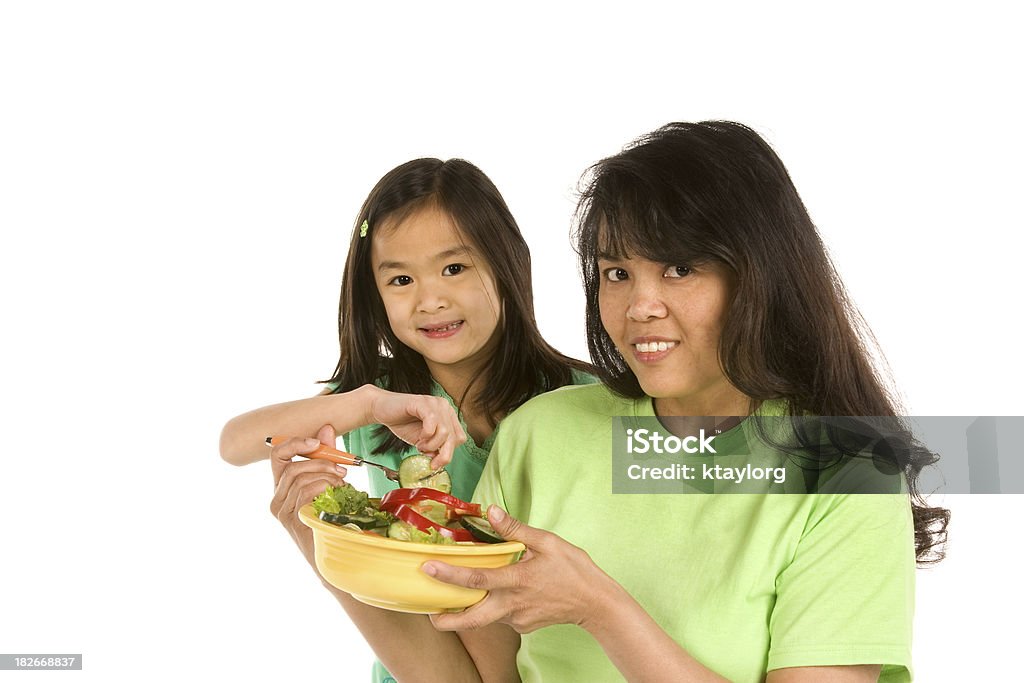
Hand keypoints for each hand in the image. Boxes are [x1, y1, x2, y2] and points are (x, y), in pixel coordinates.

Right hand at [268, 425, 347, 567]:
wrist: (337, 553)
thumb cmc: (333, 516)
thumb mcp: (330, 480)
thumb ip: (326, 455)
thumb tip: (326, 428)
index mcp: (282, 486)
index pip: (277, 454)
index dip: (295, 443)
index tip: (317, 441)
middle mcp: (277, 499)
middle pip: (292, 467)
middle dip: (321, 462)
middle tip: (342, 470)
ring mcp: (282, 512)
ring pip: (300, 479)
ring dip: (327, 478)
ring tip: (343, 488)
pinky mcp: (292, 521)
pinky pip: (306, 493)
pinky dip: (326, 488)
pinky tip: (338, 497)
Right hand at [366, 387, 466, 469]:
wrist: (382, 409)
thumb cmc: (403, 423)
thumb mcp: (423, 441)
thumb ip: (435, 448)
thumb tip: (441, 460)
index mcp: (448, 416)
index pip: (459, 438)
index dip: (449, 453)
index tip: (435, 461)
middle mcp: (445, 407)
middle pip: (454, 437)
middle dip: (442, 454)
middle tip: (429, 461)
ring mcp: (435, 403)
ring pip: (445, 432)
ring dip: (431, 445)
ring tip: (420, 444)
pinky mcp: (423, 402)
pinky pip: (432, 422)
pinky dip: (426, 435)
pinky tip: (419, 437)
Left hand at [424, 506, 616, 633]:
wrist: (595, 603)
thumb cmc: (573, 569)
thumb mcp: (547, 542)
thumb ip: (516, 529)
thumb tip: (491, 511)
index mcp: (517, 580)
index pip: (476, 579)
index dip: (449, 575)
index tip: (428, 569)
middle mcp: (513, 604)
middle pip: (471, 619)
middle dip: (446, 621)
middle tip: (429, 615)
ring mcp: (517, 619)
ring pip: (484, 619)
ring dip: (466, 613)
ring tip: (451, 601)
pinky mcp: (523, 625)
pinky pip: (500, 617)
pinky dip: (489, 609)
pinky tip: (491, 596)